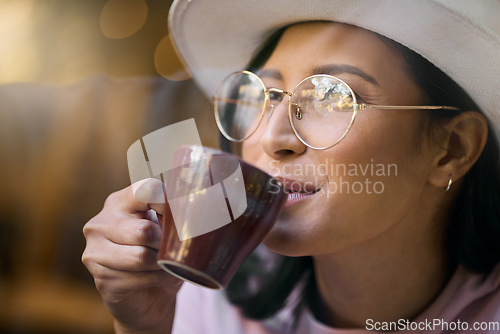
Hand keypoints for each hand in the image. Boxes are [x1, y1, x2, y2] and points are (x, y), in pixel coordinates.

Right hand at [82, 180, 182, 332]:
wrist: (149, 296)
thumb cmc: (160, 255)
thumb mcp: (168, 230)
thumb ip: (177, 216)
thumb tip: (199, 210)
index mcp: (119, 201)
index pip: (146, 191)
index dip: (169, 204)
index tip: (180, 218)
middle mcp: (101, 223)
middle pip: (144, 230)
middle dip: (166, 245)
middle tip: (173, 250)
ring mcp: (95, 252)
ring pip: (141, 257)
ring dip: (163, 265)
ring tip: (168, 265)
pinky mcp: (101, 279)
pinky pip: (138, 279)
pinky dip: (157, 280)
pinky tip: (158, 279)